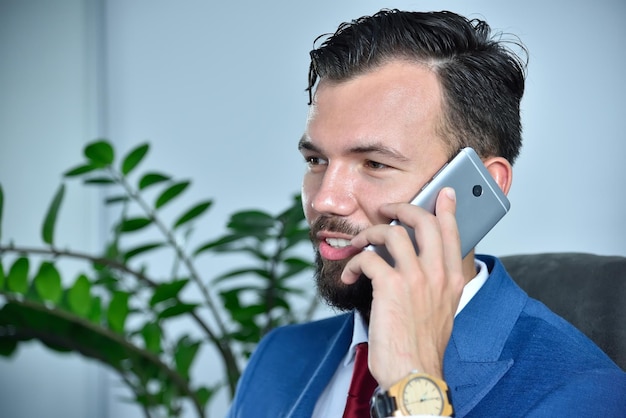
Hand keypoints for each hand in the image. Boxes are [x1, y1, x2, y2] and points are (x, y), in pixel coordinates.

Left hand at [341, 187, 465, 388]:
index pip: (452, 234)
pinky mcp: (391, 287)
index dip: (446, 209)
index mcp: (451, 280)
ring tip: (359, 245)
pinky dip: (353, 262)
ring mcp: (415, 279)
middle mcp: (437, 275)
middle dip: (401, 208)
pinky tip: (349, 274)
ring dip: (368, 235)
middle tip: (386, 210)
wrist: (414, 374)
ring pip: (391, 233)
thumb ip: (435, 286)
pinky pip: (368, 257)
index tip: (443, 193)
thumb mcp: (441, 312)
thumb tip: (419, 266)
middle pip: (424, 222)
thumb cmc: (421, 347)